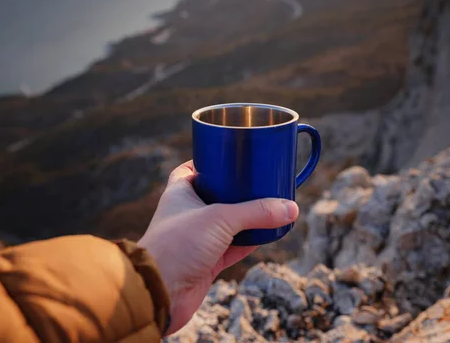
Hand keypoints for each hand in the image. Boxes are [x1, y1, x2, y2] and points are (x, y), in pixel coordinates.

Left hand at [137, 161, 299, 334]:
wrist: (158, 293)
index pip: (193, 169)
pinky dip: (250, 242)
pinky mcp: (207, 262)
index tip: (232, 157)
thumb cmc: (178, 245)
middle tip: (261, 180)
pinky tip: (268, 234)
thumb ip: (256, 212)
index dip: (210, 162)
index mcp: (181, 193)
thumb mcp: (220, 219)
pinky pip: (234, 247)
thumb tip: (291, 208)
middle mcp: (188, 214)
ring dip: (248, 217)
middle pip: (217, 195)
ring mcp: (198, 239)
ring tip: (272, 205)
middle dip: (238, 190)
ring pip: (228, 223)